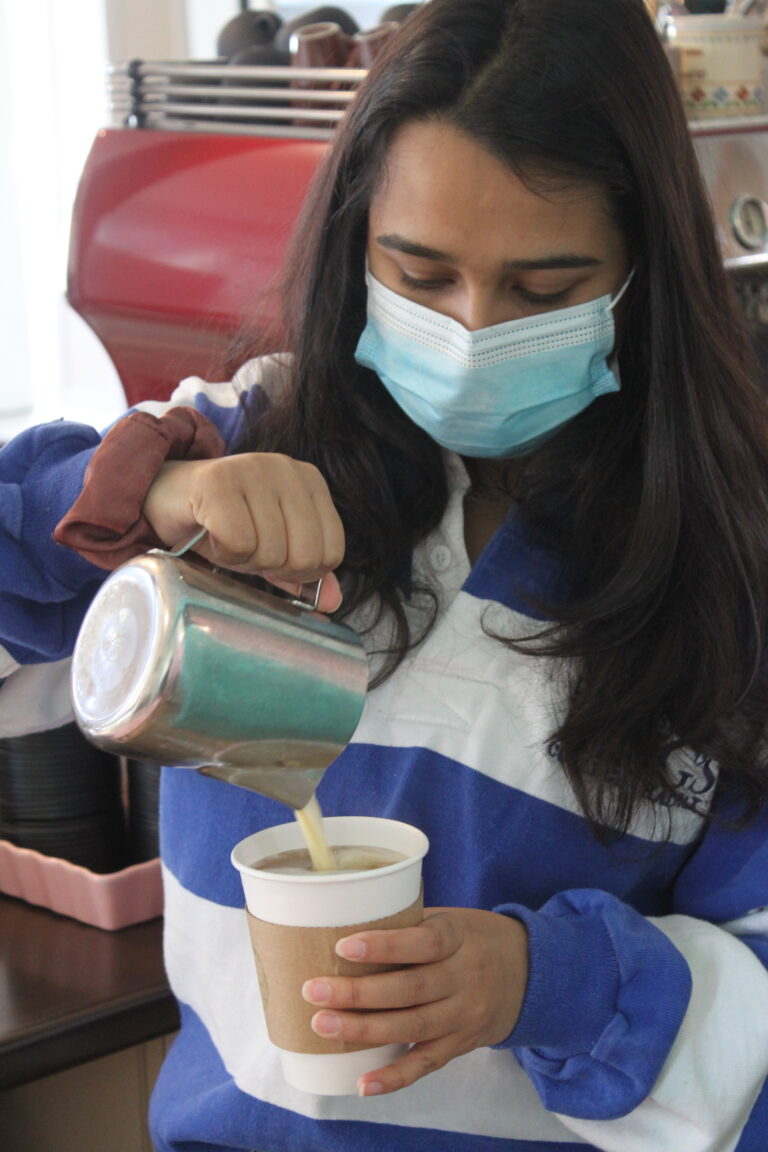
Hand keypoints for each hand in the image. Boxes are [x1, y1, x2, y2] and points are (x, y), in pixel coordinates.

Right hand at [142, 453, 343, 612]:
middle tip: (246, 552)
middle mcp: (287, 469)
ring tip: (225, 539)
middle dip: (272, 568)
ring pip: (270, 551)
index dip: (301, 573)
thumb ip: (302, 572)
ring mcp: (254, 470)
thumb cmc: (222, 524)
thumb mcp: (269, 548)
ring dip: (242, 560)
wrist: (164, 498)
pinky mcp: (218, 480)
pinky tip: (210, 536)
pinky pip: (238, 542)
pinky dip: (222, 553)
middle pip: (305, 555)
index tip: (272, 560)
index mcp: (310, 482)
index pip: (332, 551)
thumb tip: (333, 602)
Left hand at [301, 907, 527, 1095]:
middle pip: (410, 989)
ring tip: (323, 1025)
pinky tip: (363, 1083)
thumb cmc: (473, 937)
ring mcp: (465, 1015)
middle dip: (358, 993)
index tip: (343, 946)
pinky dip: (394, 1077)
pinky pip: (426, 1063)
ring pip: (413, 1027)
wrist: (530, 972)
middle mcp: (466, 978)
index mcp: (460, 938)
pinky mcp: (462, 1044)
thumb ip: (410, 925)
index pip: (423, 943)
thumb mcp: (452, 919)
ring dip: (364, 1030)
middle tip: (314, 991)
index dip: (384, 946)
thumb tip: (346, 922)